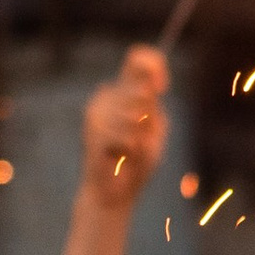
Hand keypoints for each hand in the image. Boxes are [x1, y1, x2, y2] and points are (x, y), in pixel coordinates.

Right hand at [80, 47, 166, 213]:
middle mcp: (106, 96)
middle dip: (149, 118)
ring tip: (127, 151)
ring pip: (135, 115)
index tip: (163, 87)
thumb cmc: (136, 163)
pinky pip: (127, 136)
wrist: (114, 195)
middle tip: (138, 138)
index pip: (137, 59)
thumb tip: (149, 88)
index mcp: (123, 90)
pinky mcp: (92, 132)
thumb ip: (152, 105)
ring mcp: (96, 113)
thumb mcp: (154, 128)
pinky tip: (120, 157)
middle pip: (141, 90)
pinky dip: (131, 150)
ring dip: (139, 138)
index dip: (154, 67)